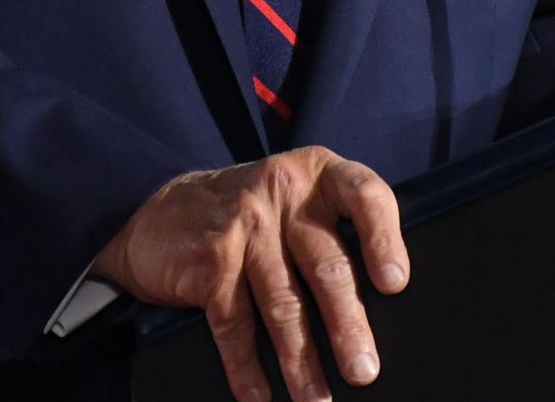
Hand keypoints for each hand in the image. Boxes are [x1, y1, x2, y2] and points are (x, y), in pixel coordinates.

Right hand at [93, 146, 408, 401]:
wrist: (159, 213)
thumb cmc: (249, 216)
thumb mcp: (295, 200)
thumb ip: (333, 231)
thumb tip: (379, 306)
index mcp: (318, 174)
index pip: (364, 195)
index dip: (384, 239)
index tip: (395, 284)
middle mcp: (282, 192)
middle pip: (326, 264)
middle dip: (347, 325)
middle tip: (364, 370)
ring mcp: (243, 224)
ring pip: (282, 302)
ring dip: (302, 360)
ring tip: (318, 398)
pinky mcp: (209, 258)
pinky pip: (234, 323)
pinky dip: (247, 367)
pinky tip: (260, 396)